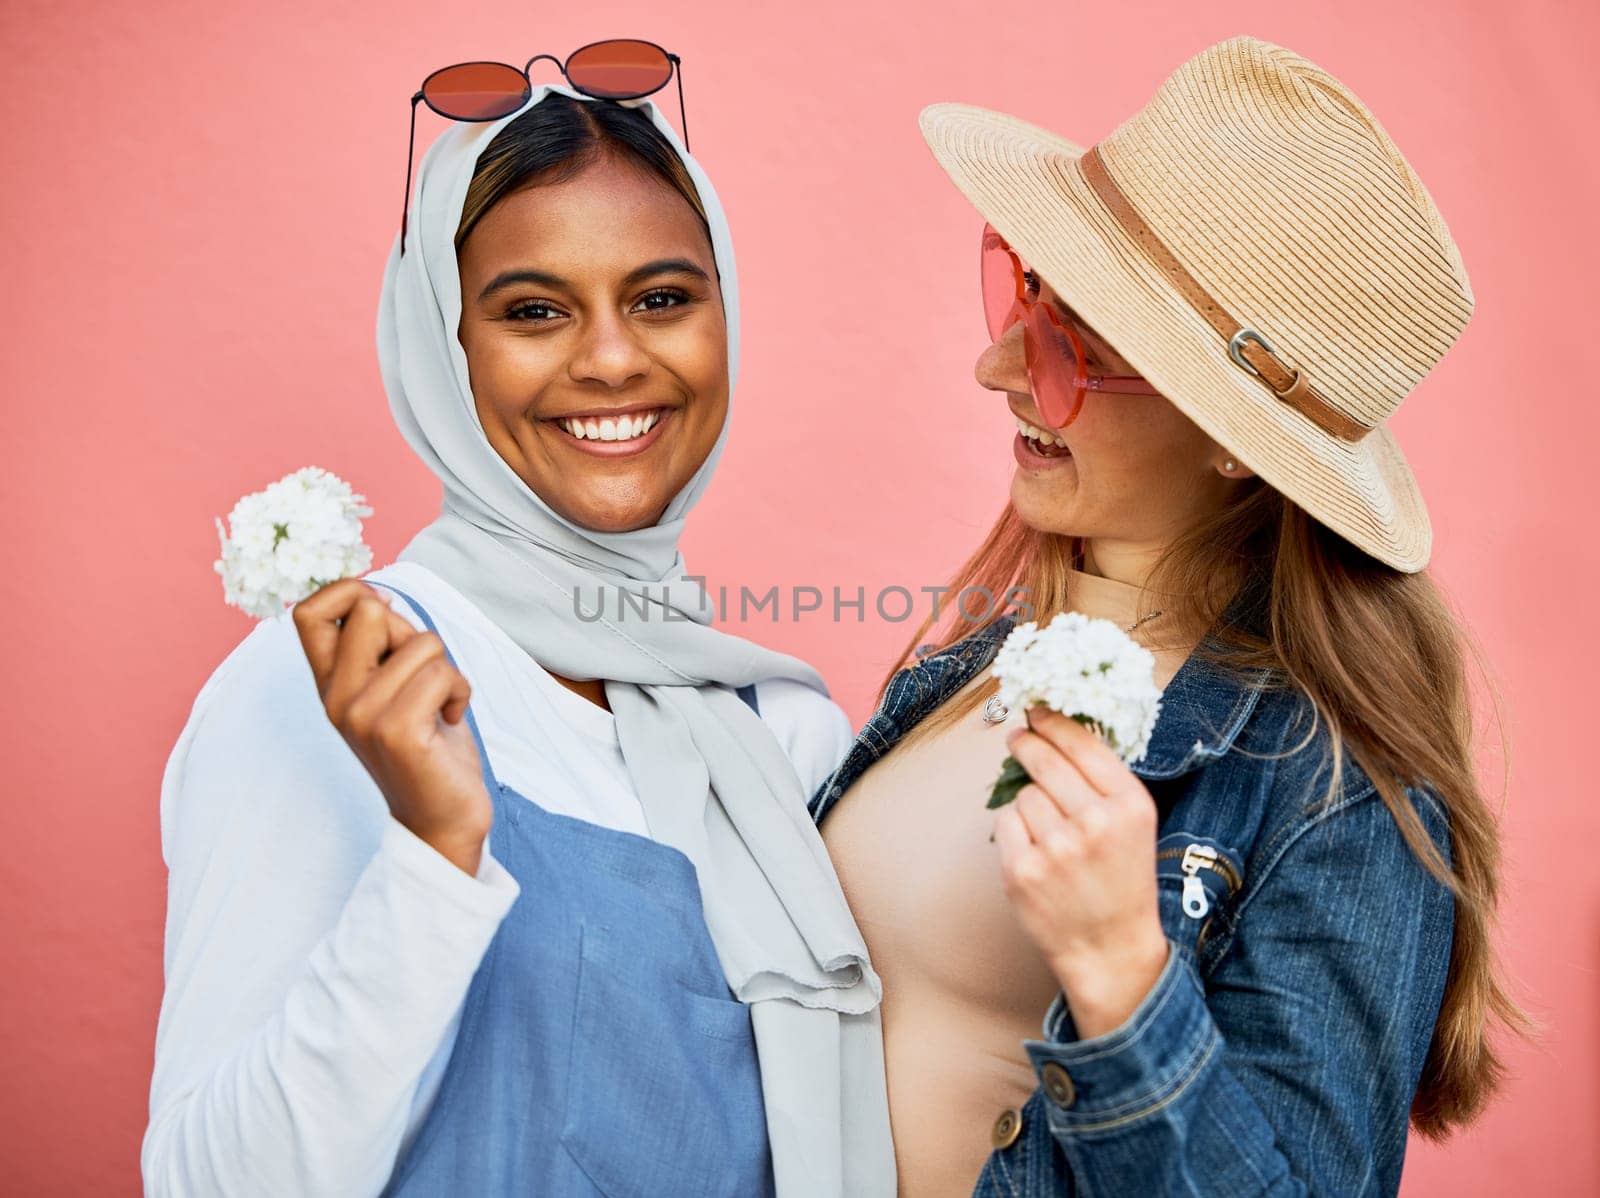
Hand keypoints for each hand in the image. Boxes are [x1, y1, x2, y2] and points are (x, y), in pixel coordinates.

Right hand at [293, 579, 491, 874]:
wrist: (441, 818)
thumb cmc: (428, 745)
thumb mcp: (394, 686)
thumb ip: (380, 646)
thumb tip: (377, 595)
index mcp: (330, 683)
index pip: (306, 612)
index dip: (348, 592)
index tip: (386, 618)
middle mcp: (336, 697)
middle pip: (369, 610)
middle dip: (412, 631)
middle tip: (421, 677)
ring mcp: (362, 715)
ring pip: (422, 642)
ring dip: (447, 670)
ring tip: (438, 707)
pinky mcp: (396, 731)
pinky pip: (442, 674)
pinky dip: (460, 692)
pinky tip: (450, 721)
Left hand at [992, 707, 1170, 1037]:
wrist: (1110, 949)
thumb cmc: (1121, 882)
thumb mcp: (1134, 826)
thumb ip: (1103, 782)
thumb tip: (1057, 732)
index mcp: (1130, 806)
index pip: (1084, 745)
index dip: (1055, 722)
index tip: (1038, 711)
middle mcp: (1096, 823)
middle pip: (1045, 761)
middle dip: (1027, 744)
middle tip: (1018, 737)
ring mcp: (1057, 848)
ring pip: (1024, 794)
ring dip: (1030, 803)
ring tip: (1050, 831)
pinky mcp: (1024, 870)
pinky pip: (1006, 823)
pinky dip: (1015, 830)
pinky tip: (1035, 850)